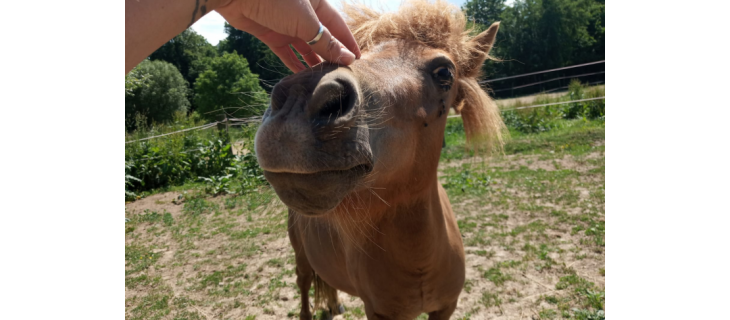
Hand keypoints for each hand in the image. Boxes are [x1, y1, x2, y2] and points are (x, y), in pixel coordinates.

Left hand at [215, 0, 360, 72]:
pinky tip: (304, 78)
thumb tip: (348, 58)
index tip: (358, 61)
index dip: (348, 43)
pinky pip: (286, 53)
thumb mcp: (306, 22)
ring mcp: (286, 25)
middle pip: (321, 38)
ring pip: (304, 48)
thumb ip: (326, 42)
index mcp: (317, 3)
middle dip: (331, 56)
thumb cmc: (275, 0)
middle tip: (342, 75)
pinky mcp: (271, 34)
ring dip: (313, 63)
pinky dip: (294, 65)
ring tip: (325, 80)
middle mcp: (303, 14)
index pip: (338, 26)